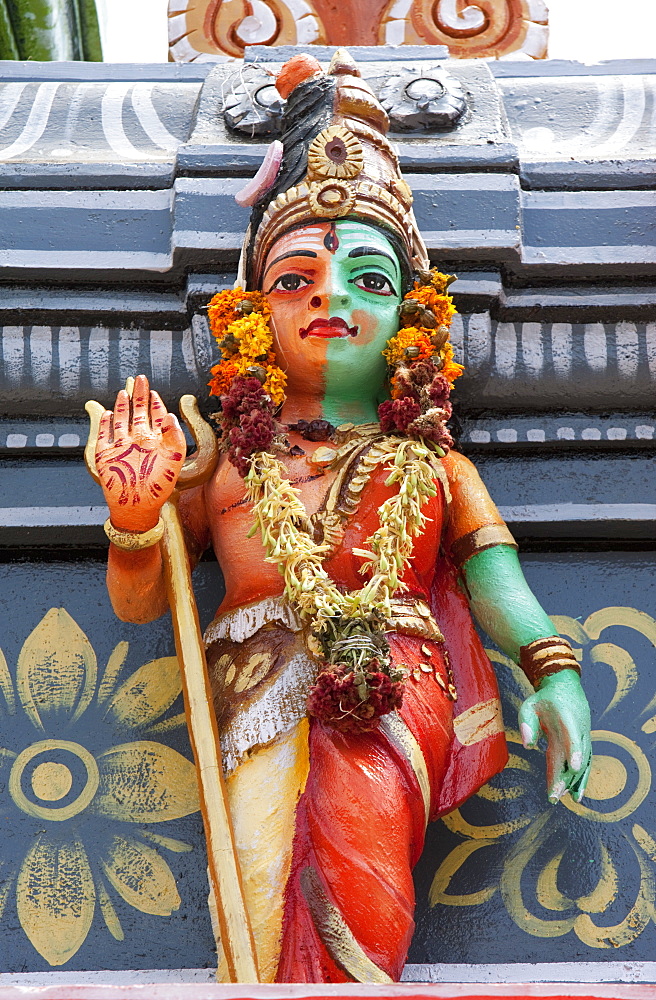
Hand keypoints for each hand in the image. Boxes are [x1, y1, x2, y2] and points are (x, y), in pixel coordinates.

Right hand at [96, 374, 186, 532]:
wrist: (138, 506)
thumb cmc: (160, 485)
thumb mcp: (174, 458)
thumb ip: (174, 435)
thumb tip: (169, 414)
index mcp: (156, 440)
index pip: (155, 415)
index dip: (154, 401)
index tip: (154, 390)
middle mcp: (139, 440)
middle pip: (138, 411)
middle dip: (139, 395)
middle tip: (140, 377)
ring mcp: (122, 445)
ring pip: (121, 419)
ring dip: (122, 405)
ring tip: (124, 391)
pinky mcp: (106, 454)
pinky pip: (104, 434)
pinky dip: (104, 422)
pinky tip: (107, 412)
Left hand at [519, 669, 591, 803]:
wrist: (566, 687)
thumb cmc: (544, 699)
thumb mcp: (530, 705)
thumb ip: (527, 723)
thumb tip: (527, 746)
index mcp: (566, 717)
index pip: (572, 736)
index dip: (575, 751)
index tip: (575, 767)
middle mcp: (578, 729)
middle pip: (574, 756)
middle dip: (566, 777)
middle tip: (554, 796)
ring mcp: (582, 737)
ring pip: (582, 762)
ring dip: (574, 781)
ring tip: (566, 799)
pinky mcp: (583, 743)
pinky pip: (585, 763)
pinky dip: (581, 779)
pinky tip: (576, 795)